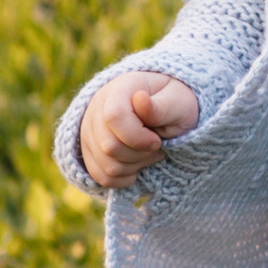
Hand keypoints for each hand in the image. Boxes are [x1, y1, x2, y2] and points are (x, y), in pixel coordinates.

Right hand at [78, 72, 199, 188]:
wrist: (163, 106)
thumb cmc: (173, 103)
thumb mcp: (178, 101)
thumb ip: (161, 106)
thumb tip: (140, 100)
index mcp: (119, 89)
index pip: (114, 117)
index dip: (138, 137)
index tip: (157, 139)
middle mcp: (97, 107)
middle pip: (109, 146)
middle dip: (140, 154)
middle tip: (157, 145)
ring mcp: (89, 130)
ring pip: (105, 165)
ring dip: (134, 166)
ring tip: (149, 153)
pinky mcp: (88, 150)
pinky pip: (100, 176)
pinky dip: (123, 177)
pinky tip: (137, 164)